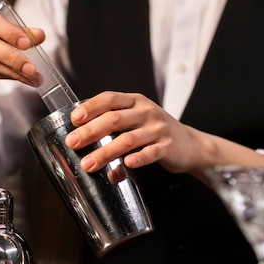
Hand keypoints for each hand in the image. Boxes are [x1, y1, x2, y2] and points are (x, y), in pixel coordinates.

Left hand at [64, 92, 205, 173]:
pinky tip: (126, 165)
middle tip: (73, 143)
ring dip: (106, 152)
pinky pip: (151, 153)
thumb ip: (113, 126)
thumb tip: (82, 139)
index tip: (75, 119)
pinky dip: (138, 159)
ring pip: (128, 139)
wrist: (191, 144)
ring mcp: (158, 129)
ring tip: (89, 164)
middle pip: (114, 119)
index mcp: (135, 102)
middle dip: (90, 131)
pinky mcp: (168, 147)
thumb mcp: (136, 120)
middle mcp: (146, 112)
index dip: (90, 107)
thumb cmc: (156, 132)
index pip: (110, 98)